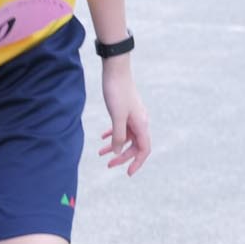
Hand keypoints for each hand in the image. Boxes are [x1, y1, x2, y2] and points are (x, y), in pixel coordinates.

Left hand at [98, 58, 151, 173]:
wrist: (115, 70)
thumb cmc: (117, 92)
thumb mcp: (117, 117)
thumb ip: (118, 136)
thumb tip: (118, 153)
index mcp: (141, 124)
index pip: (144, 150)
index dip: (137, 163)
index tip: (128, 173)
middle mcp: (140, 121)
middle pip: (134, 146)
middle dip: (122, 157)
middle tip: (108, 165)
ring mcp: (133, 116)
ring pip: (126, 137)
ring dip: (115, 146)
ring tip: (100, 153)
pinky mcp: (125, 110)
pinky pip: (121, 127)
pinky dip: (113, 134)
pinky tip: (102, 137)